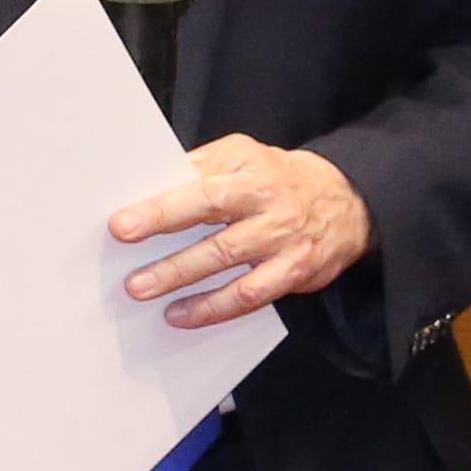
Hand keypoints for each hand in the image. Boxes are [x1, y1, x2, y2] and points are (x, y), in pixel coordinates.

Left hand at [105, 137, 374, 326]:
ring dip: (183, 282)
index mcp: (253, 171)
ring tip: (144, 292)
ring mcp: (284, 241)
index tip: (122, 226)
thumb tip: (149, 188)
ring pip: (229, 265)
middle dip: (170, 255)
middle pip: (216, 231)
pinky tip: (181, 314)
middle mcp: (270, 205)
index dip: (161, 209)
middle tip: (130, 276)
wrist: (348, 200)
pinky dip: (213, 309)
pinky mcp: (294, 273)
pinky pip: (250, 296)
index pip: (201, 189)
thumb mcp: (245, 156)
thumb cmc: (279, 177)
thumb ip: (202, 168)